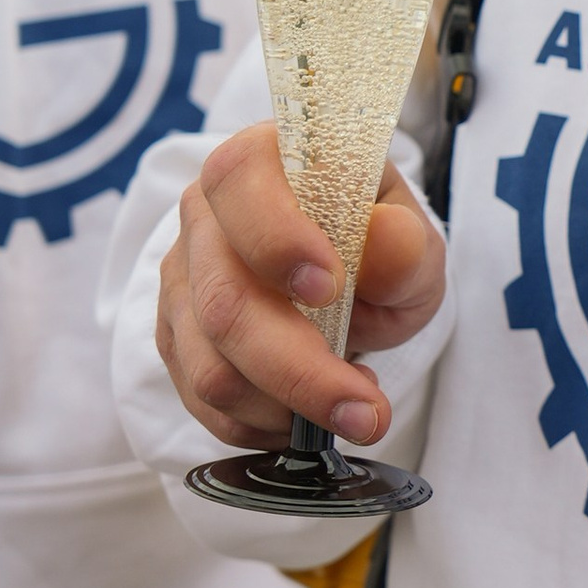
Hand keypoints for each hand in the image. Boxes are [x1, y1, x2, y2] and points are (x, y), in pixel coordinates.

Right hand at [156, 126, 447, 450]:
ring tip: (351, 411)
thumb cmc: (379, 248)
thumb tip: (385, 242)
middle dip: (299, 370)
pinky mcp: (176, 337)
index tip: (330, 289)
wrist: (355, 281)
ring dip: (286, 407)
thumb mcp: (412, 242)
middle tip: (367, 411)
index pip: (239, 181)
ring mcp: (182, 280)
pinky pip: (202, 401)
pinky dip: (261, 425)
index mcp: (262, 162)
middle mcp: (205, 216)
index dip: (275, 238)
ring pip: (209, 366)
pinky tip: (306, 418)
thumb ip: (403, 245)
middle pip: (223, 302)